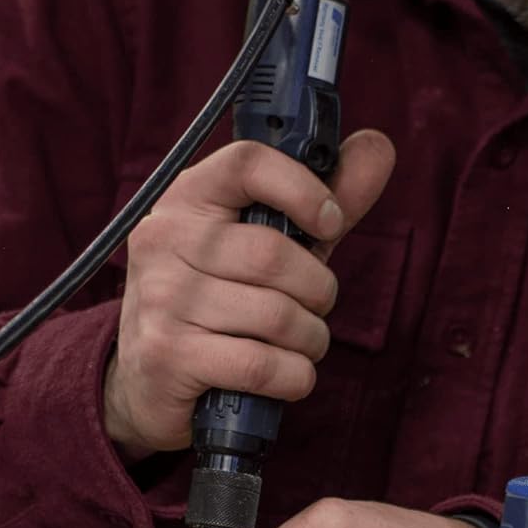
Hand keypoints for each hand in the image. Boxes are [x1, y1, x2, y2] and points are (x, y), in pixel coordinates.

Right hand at [103, 131, 395, 455]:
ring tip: (302, 344)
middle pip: (273, 254)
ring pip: (276, 316)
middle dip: (318, 290)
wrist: (149, 380)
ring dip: (311, 340)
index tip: (331, 224)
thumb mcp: (270, 243)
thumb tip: (379, 146)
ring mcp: (160, 299)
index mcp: (187, 199)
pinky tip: (287, 375)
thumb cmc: (222, 301)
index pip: (247, 164)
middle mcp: (164, 240)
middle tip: (315, 306)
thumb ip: (325, 199)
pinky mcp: (167, 356)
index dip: (303, 189)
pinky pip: (262, 365)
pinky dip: (294, 376)